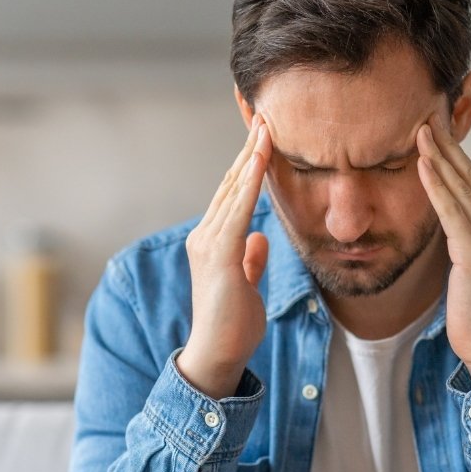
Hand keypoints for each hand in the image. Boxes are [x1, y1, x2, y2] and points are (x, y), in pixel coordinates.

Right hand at [178, 115, 271, 398]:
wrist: (217, 355)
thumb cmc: (232, 325)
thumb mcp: (247, 284)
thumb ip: (251, 259)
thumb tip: (260, 238)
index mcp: (213, 241)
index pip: (233, 194)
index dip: (247, 165)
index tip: (263, 137)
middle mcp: (205, 236)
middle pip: (230, 183)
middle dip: (248, 149)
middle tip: (264, 116)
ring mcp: (209, 244)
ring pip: (232, 190)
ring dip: (250, 157)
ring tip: (265, 127)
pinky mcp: (219, 256)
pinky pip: (237, 211)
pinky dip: (249, 184)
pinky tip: (260, 161)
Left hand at [416, 113, 470, 385]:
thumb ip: (463, 241)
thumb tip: (445, 221)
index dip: (456, 157)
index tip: (437, 133)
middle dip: (449, 147)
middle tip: (427, 117)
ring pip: (462, 189)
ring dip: (439, 157)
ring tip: (420, 131)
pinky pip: (452, 211)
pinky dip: (437, 185)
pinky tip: (423, 164)